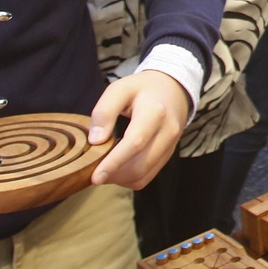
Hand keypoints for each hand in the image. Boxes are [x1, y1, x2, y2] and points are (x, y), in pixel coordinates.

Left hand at [88, 70, 189, 189]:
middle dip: (115, 175)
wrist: (173, 89)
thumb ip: (105, 111)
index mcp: (155, 112)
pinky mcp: (169, 154)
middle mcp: (168, 131)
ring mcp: (171, 145)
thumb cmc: (142, 89)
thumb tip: (95, 141)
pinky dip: (131, 178)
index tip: (95, 176)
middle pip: (141, 165)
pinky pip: (149, 175)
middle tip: (94, 174)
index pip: (135, 143)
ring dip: (122, 179)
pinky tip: (119, 168)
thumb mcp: (119, 89)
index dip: (114, 162)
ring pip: (145, 175)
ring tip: (106, 171)